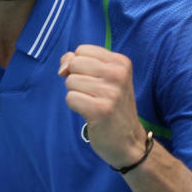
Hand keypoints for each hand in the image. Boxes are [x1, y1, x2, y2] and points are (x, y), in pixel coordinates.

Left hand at [59, 45, 146, 167]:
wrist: (129, 141)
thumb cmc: (112, 105)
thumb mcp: (103, 77)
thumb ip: (79, 62)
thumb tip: (62, 67)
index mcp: (121, 62)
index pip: (82, 50)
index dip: (78, 65)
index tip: (92, 79)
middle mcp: (119, 74)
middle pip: (74, 63)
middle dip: (75, 78)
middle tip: (92, 93)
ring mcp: (111, 92)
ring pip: (70, 81)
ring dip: (76, 94)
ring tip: (93, 104)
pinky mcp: (100, 110)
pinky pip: (70, 98)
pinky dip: (76, 107)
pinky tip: (90, 113)